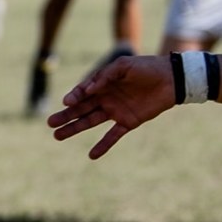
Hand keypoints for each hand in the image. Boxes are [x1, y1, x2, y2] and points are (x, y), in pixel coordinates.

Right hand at [48, 53, 178, 158]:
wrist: (172, 79)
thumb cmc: (147, 68)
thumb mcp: (124, 65)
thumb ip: (105, 75)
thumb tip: (88, 89)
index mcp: (103, 83)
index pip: (83, 92)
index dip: (74, 97)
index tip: (67, 102)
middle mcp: (106, 98)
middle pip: (81, 109)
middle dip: (65, 116)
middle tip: (50, 124)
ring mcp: (116, 111)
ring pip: (90, 121)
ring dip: (74, 129)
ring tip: (57, 136)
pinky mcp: (128, 122)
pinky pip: (113, 136)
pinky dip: (103, 146)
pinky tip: (91, 155)